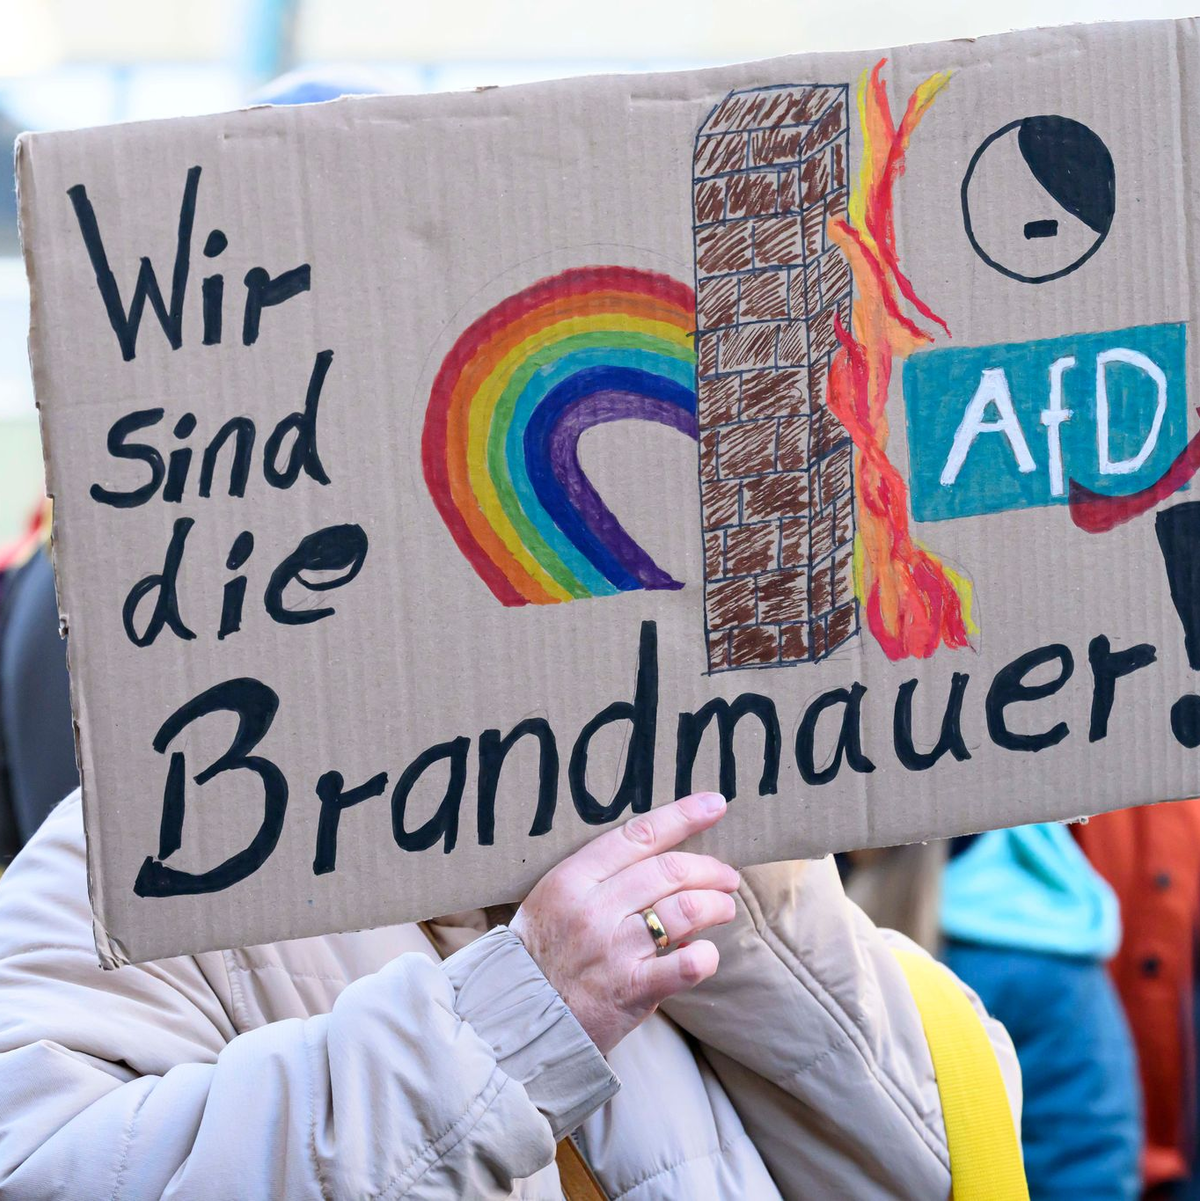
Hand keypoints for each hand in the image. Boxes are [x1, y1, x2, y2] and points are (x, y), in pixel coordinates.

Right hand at [509, 792, 737, 1054]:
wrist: (519, 1018)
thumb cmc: (542, 952)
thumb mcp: (555, 899)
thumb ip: (601, 877)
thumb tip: (663, 863)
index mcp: (572, 879)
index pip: (638, 835)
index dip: (683, 816)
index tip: (715, 805)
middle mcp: (594, 909)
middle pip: (669, 871)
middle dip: (709, 868)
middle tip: (726, 875)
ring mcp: (614, 950)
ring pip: (685, 909)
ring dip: (716, 905)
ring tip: (724, 907)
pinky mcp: (631, 991)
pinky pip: (686, 964)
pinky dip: (707, 956)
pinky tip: (706, 954)